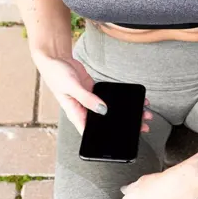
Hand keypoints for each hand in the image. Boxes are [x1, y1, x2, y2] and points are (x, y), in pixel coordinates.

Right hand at [34, 52, 151, 133]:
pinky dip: (120, 99)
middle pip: (105, 122)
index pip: (90, 131)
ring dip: (124, 113)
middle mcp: (84, 110)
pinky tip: (132, 101)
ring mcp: (90, 101)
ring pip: (109, 110)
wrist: (56, 58)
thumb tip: (103, 110)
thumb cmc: (56, 74)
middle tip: (140, 127)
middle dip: (122, 125)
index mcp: (76, 114)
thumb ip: (86, 99)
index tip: (121, 140)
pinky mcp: (94, 91)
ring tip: (142, 114)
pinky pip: (109, 98)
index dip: (104, 138)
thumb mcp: (72, 87)